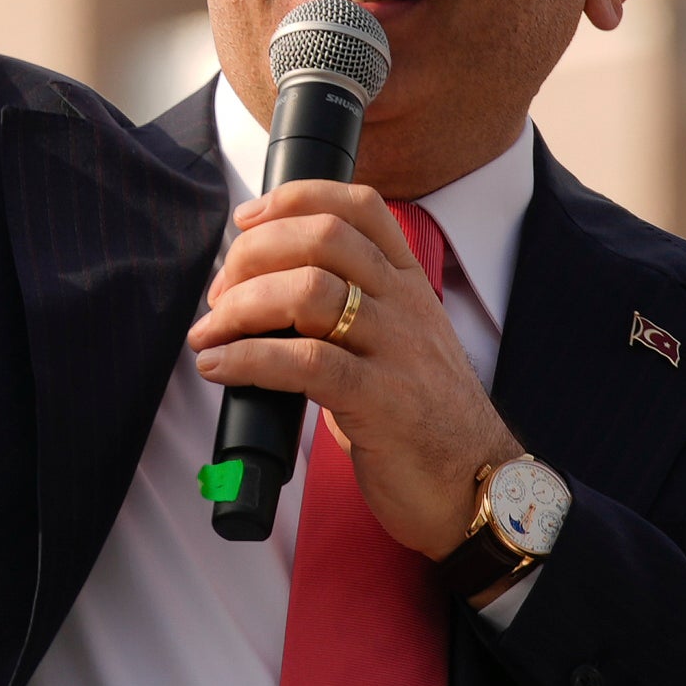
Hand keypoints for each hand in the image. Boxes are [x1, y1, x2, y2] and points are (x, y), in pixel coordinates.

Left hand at [189, 180, 512, 559]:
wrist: (476, 486)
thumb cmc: (422, 418)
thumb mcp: (397, 344)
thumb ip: (351, 309)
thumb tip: (264, 295)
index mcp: (408, 284)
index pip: (359, 206)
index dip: (294, 199)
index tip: (246, 220)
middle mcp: (405, 305)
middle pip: (322, 238)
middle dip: (253, 256)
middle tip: (219, 294)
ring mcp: (396, 350)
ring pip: (309, 292)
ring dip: (240, 306)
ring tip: (209, 333)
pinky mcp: (381, 400)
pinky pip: (305, 363)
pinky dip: (248, 358)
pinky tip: (219, 366)